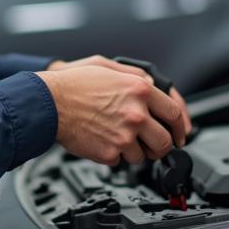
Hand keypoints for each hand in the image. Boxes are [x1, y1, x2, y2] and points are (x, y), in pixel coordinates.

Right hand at [35, 60, 189, 166]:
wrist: (48, 103)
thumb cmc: (73, 83)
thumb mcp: (108, 67)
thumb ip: (136, 77)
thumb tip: (156, 87)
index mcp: (140, 90)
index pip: (174, 113)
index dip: (180, 127)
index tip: (180, 134)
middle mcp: (136, 114)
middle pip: (165, 141)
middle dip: (161, 146)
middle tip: (153, 146)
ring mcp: (124, 136)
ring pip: (144, 156)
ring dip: (134, 151)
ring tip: (117, 139)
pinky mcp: (110, 153)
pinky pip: (121, 162)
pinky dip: (114, 155)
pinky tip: (102, 141)